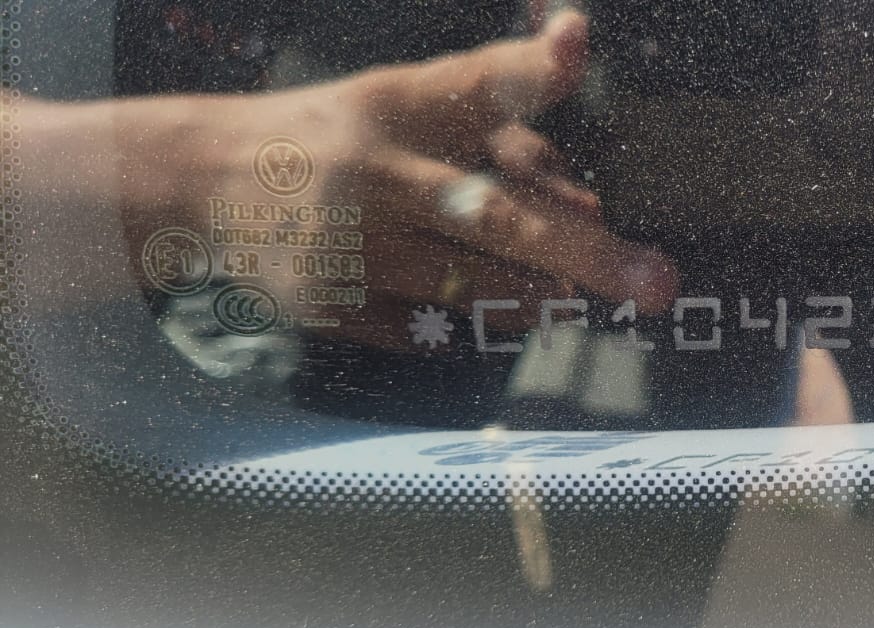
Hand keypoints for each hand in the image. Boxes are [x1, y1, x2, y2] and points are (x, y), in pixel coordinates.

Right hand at [114, 8, 677, 352]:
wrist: (208, 180)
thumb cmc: (352, 137)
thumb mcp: (419, 109)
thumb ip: (517, 146)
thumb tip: (597, 215)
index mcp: (402, 107)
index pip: (478, 83)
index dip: (531, 67)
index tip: (574, 40)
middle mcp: (375, 172)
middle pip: (494, 217)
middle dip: (584, 254)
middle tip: (657, 285)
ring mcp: (347, 246)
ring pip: (471, 289)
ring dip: (534, 298)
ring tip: (561, 297)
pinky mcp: (327, 306)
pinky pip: (427, 333)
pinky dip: (462, 326)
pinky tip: (466, 311)